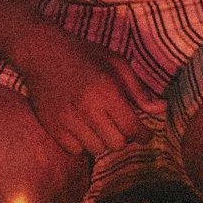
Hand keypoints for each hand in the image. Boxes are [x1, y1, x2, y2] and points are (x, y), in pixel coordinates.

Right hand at [20, 31, 166, 158]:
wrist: (41, 51)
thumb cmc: (84, 54)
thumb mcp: (116, 63)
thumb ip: (139, 89)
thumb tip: (161, 109)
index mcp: (106, 90)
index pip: (132, 128)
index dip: (143, 134)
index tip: (145, 133)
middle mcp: (87, 108)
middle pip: (117, 143)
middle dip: (124, 136)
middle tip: (121, 125)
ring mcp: (67, 119)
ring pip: (97, 149)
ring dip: (103, 140)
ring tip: (100, 124)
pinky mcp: (52, 127)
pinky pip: (76, 151)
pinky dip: (83, 143)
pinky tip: (83, 126)